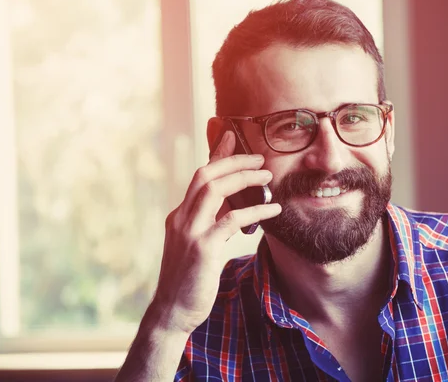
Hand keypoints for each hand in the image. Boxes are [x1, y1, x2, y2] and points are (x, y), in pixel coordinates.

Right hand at [147, 131, 280, 334]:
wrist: (173, 312)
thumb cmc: (190, 280)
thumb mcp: (198, 245)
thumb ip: (210, 223)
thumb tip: (231, 207)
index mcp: (179, 215)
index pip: (199, 177)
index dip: (216, 154)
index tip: (232, 136)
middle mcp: (181, 218)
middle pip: (205, 175)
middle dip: (233, 161)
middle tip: (259, 158)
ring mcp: (190, 232)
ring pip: (214, 190)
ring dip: (243, 178)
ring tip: (267, 176)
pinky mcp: (203, 248)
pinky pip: (231, 220)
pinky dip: (255, 211)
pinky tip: (274, 210)